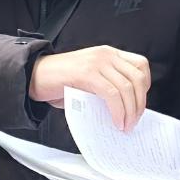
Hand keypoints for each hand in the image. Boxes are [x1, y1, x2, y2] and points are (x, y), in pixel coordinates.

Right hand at [30, 46, 152, 130]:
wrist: (34, 76)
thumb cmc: (60, 81)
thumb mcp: (90, 79)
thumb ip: (108, 87)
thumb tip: (126, 109)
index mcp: (108, 54)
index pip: (140, 65)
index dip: (145, 87)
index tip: (138, 104)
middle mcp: (105, 55)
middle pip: (137, 78)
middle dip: (139, 104)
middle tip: (134, 121)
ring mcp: (96, 62)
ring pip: (127, 87)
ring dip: (130, 111)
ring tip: (125, 125)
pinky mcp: (86, 74)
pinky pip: (111, 94)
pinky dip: (118, 111)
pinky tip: (115, 122)